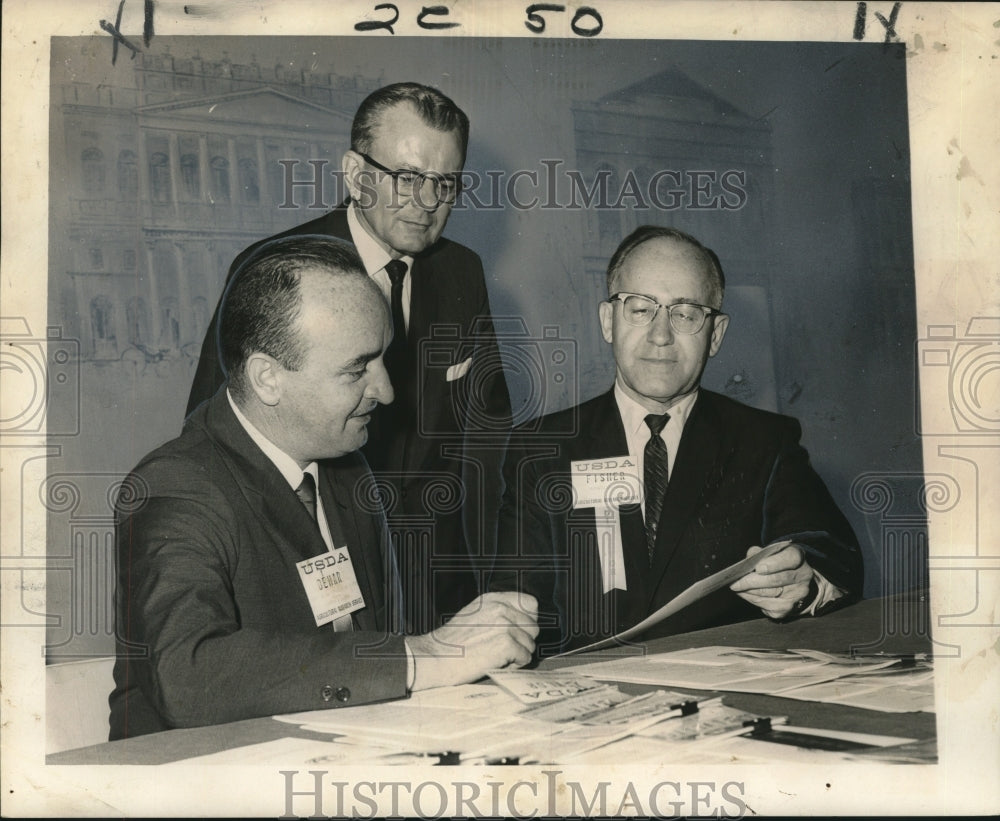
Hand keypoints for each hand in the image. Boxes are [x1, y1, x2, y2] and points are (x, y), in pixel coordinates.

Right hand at [405, 592, 538, 690]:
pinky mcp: (506, 644)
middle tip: (504, 650)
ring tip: (497, 657)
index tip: (518, 631)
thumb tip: (523, 622)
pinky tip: (497, 664)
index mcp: (494, 599)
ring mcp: (504, 625)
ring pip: (530, 644)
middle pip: (533, 627)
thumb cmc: (452, 642)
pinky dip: (515, 665)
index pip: (530, 603)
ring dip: (518, 655)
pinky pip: (525, 658)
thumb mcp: (475, 614)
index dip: (528, 620)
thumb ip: (498, 613)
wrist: (435, 657)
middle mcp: (501, 608)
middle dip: (523, 641)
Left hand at [729, 542, 813, 618]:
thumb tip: (750, 557)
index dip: (774, 564)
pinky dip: (751, 598)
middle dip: (752, 581)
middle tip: (735, 582)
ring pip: (768, 594)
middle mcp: (802, 577)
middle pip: (776, 580)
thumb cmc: (777, 564)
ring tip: (736, 586)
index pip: (789, 559)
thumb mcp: (771, 553)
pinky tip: (744, 593)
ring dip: (748, 590)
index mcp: (798, 558)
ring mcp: (796, 595)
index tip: (758, 568)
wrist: (792, 584)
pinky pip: (765, 605)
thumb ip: (760, 553)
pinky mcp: (787, 609)